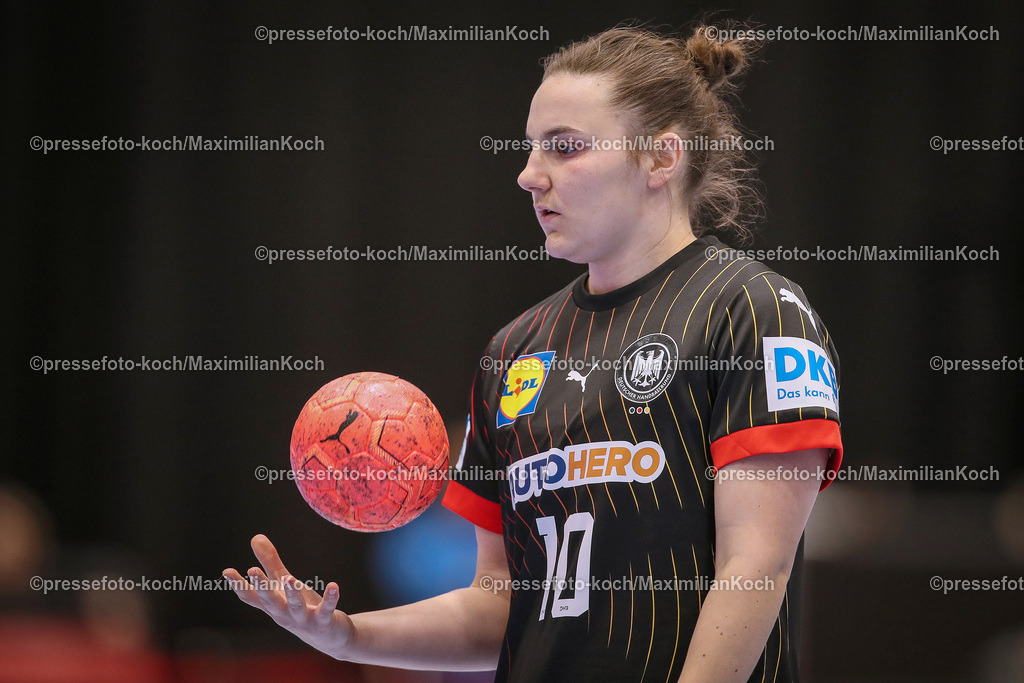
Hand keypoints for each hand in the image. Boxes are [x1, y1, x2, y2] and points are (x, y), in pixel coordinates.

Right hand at [223, 534, 353, 657]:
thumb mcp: (284, 584)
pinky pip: (326, 610)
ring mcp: (303, 620)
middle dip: (261, 586)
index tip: (227, 571)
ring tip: (290, 578)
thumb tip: (255, 537)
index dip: (238, 584)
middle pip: (270, 601)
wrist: (328, 637)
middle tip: (252, 570)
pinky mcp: (323, 621)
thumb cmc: (301, 607)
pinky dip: (330, 598)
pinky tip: (333, 585)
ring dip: (292, 594)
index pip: (251, 596)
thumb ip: (270, 562)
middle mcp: (284, 614)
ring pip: (296, 607)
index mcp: (272, 605)